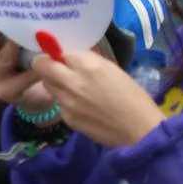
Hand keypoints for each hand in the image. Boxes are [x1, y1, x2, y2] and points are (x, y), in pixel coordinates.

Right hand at [0, 4, 54, 114]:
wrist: (34, 92)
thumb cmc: (25, 58)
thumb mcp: (17, 38)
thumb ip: (17, 22)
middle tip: (8, 16)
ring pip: (2, 59)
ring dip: (14, 48)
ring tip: (28, 38)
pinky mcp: (4, 92)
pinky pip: (20, 80)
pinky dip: (33, 72)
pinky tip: (45, 65)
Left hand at [32, 51, 165, 147]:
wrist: (141, 131)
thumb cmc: (134, 97)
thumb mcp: (113, 70)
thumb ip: (89, 61)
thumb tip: (70, 56)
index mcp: (88, 65)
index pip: (58, 52)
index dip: (57, 54)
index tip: (60, 56)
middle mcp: (73, 81)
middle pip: (41, 66)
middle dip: (44, 64)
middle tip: (52, 66)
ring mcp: (67, 101)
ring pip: (47, 84)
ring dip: (54, 82)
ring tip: (71, 87)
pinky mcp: (67, 118)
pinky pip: (58, 103)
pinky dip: (65, 101)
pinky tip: (82, 106)